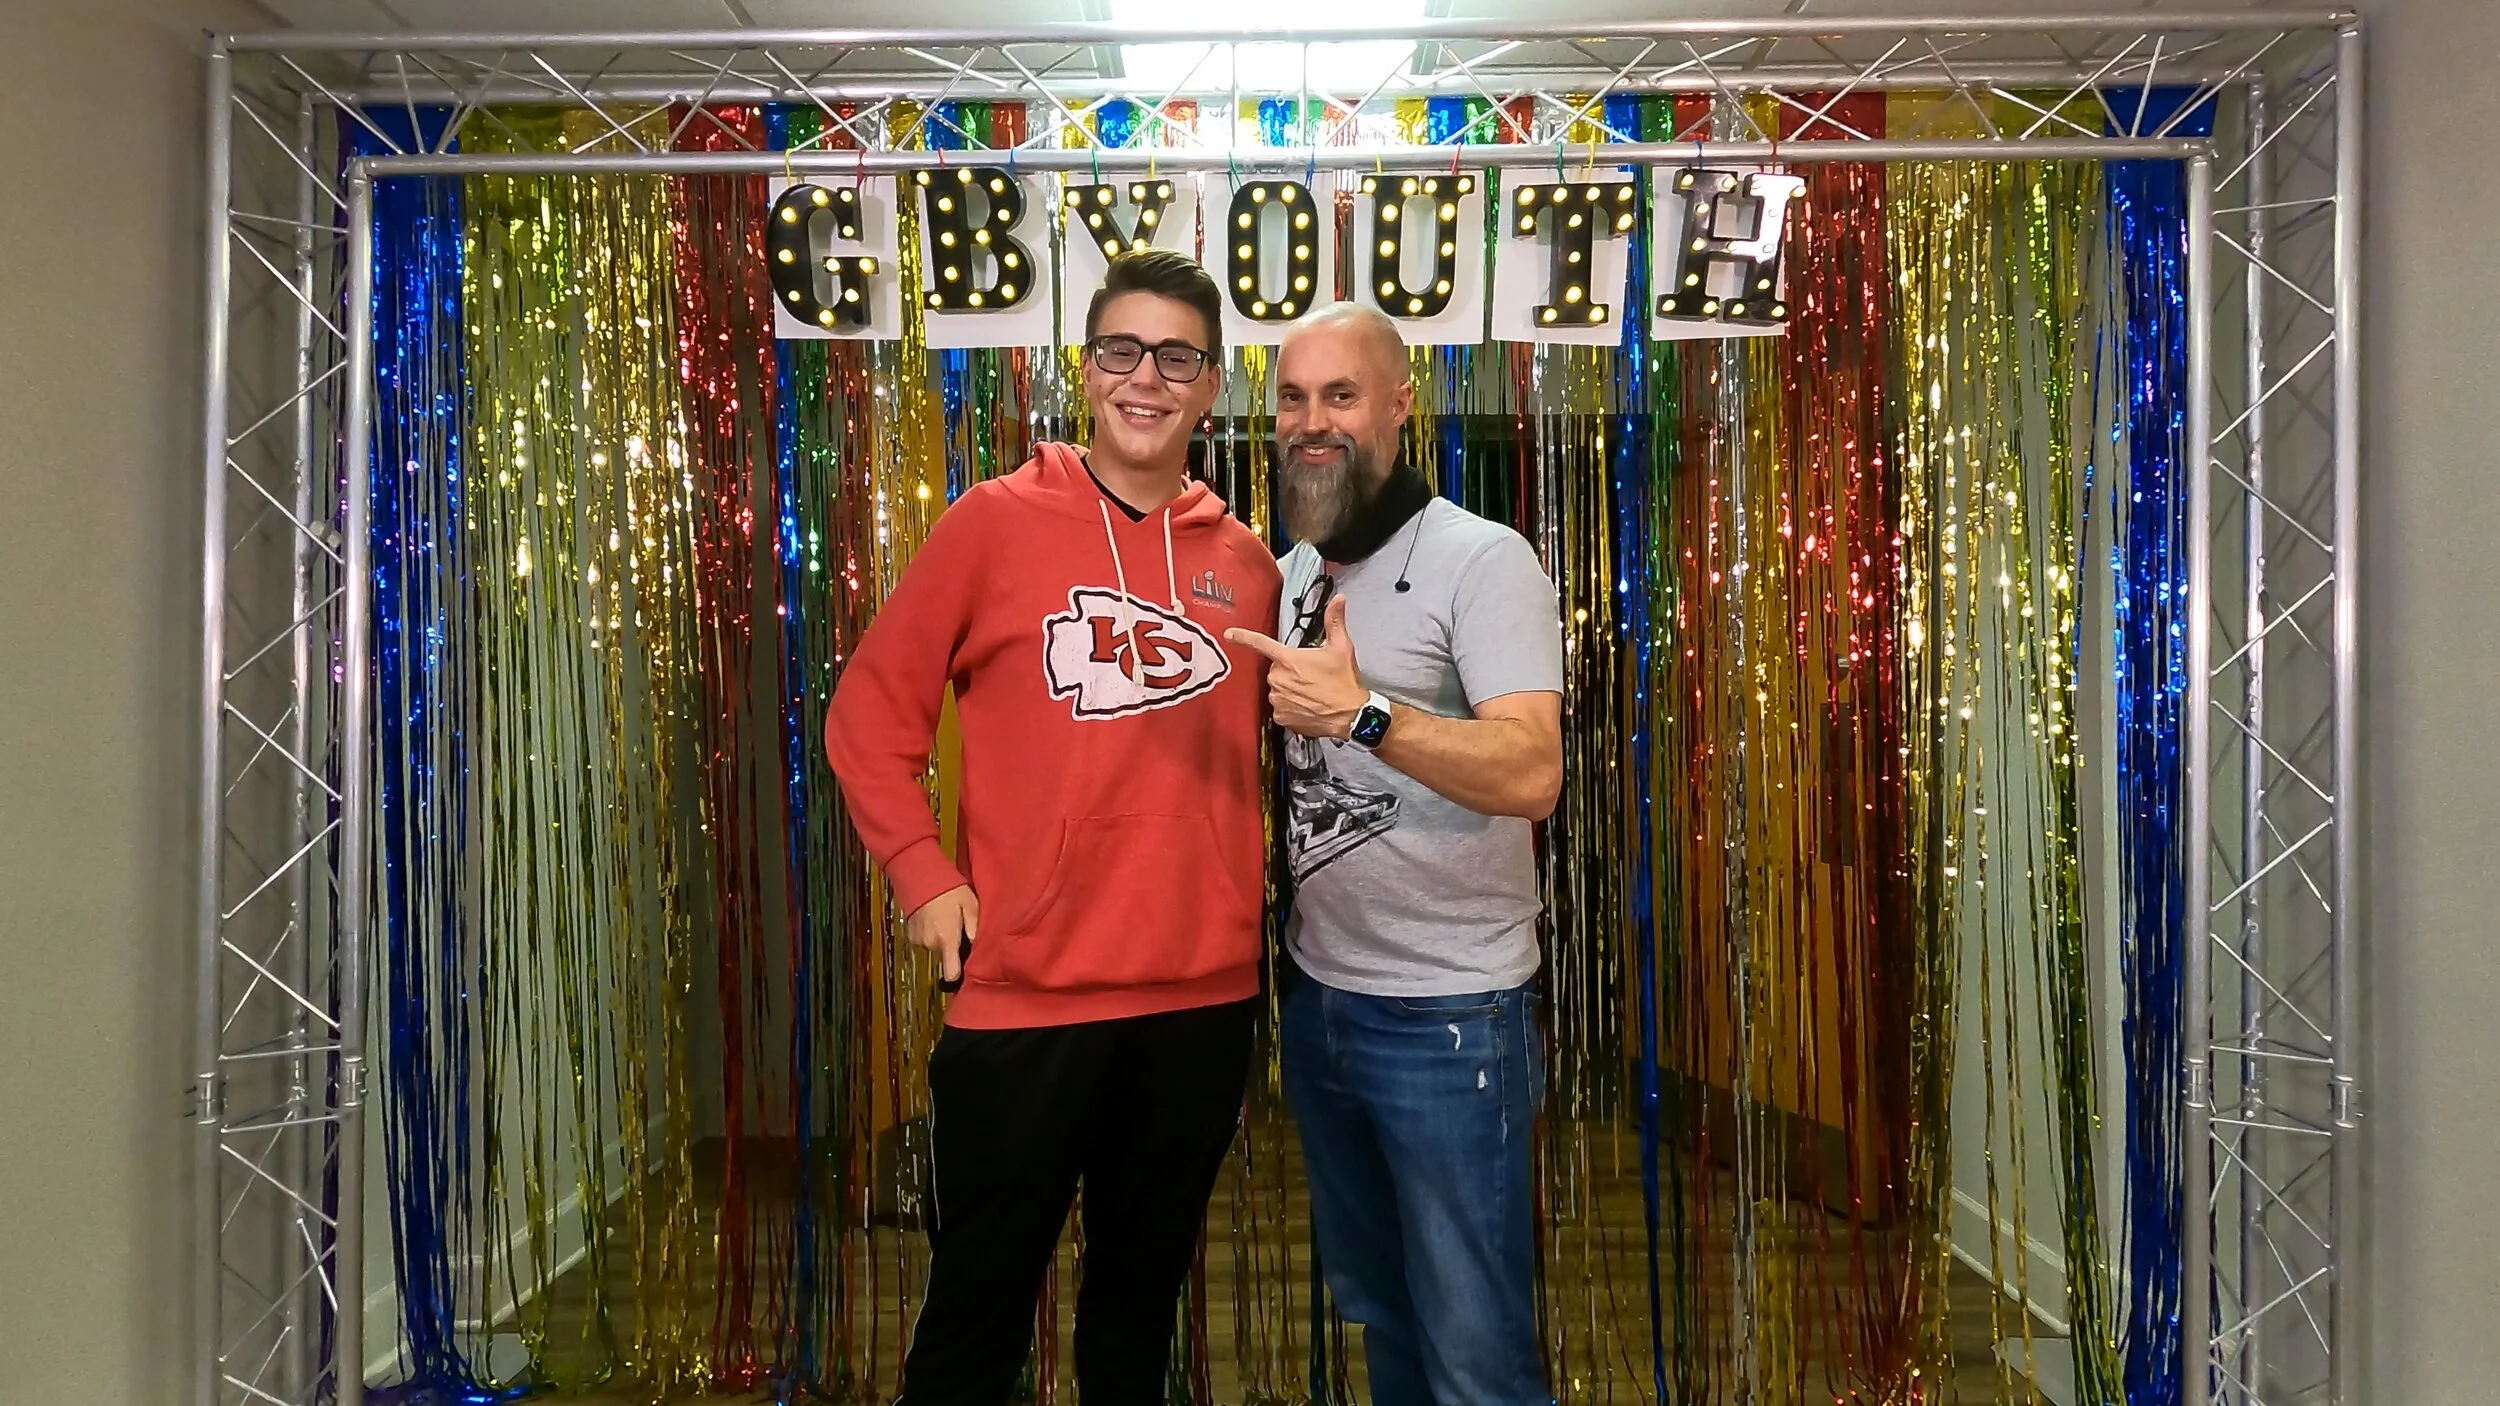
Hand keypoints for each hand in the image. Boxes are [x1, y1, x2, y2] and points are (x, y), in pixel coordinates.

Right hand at [905, 885, 978, 983]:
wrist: (919, 876)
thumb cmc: (949, 890)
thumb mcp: (970, 905)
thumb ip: (974, 927)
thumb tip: (977, 945)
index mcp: (947, 940)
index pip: (951, 973)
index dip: (958, 976)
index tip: (964, 974)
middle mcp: (930, 944)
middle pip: (945, 956)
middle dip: (952, 946)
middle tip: (958, 926)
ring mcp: (918, 940)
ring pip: (935, 947)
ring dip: (940, 938)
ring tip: (944, 918)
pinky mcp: (910, 935)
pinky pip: (924, 940)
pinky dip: (929, 933)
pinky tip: (933, 918)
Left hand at [1224, 596, 1370, 740]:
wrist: (1350, 715)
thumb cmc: (1344, 682)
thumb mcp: (1342, 647)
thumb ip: (1335, 621)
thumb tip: (1339, 599)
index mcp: (1289, 659)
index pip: (1261, 643)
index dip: (1243, 637)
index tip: (1229, 634)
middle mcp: (1279, 679)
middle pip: (1276, 669)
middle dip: (1290, 671)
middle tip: (1311, 676)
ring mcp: (1278, 699)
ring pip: (1278, 689)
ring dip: (1290, 689)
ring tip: (1311, 693)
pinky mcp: (1281, 717)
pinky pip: (1280, 708)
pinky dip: (1291, 707)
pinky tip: (1307, 706)